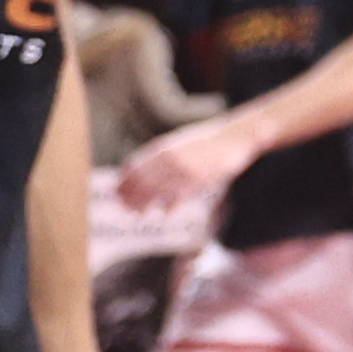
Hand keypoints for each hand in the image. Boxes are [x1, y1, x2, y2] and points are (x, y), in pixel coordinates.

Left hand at [111, 118, 257, 218]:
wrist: (234, 137)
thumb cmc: (205, 140)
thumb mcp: (178, 142)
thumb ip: (159, 155)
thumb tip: (135, 169)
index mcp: (162, 148)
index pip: (134, 168)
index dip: (123, 182)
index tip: (118, 193)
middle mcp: (170, 160)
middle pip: (142, 182)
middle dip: (130, 196)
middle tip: (124, 208)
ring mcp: (185, 171)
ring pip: (157, 192)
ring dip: (144, 205)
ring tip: (138, 214)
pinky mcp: (199, 181)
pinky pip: (179, 197)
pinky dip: (169, 206)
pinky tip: (165, 213)